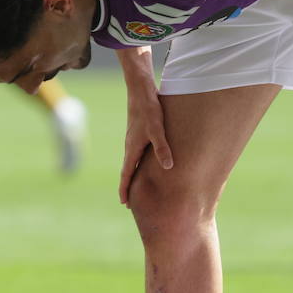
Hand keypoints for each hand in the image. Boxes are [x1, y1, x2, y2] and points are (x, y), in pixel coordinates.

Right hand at [119, 82, 172, 205]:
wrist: (140, 89)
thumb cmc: (149, 109)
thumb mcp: (157, 128)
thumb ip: (162, 147)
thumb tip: (168, 167)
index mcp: (133, 148)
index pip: (126, 174)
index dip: (125, 189)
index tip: (124, 203)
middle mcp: (130, 146)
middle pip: (127, 171)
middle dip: (127, 186)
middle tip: (129, 202)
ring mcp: (134, 139)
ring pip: (132, 162)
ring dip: (132, 175)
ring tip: (136, 187)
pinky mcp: (138, 133)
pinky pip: (137, 154)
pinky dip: (137, 164)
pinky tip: (146, 164)